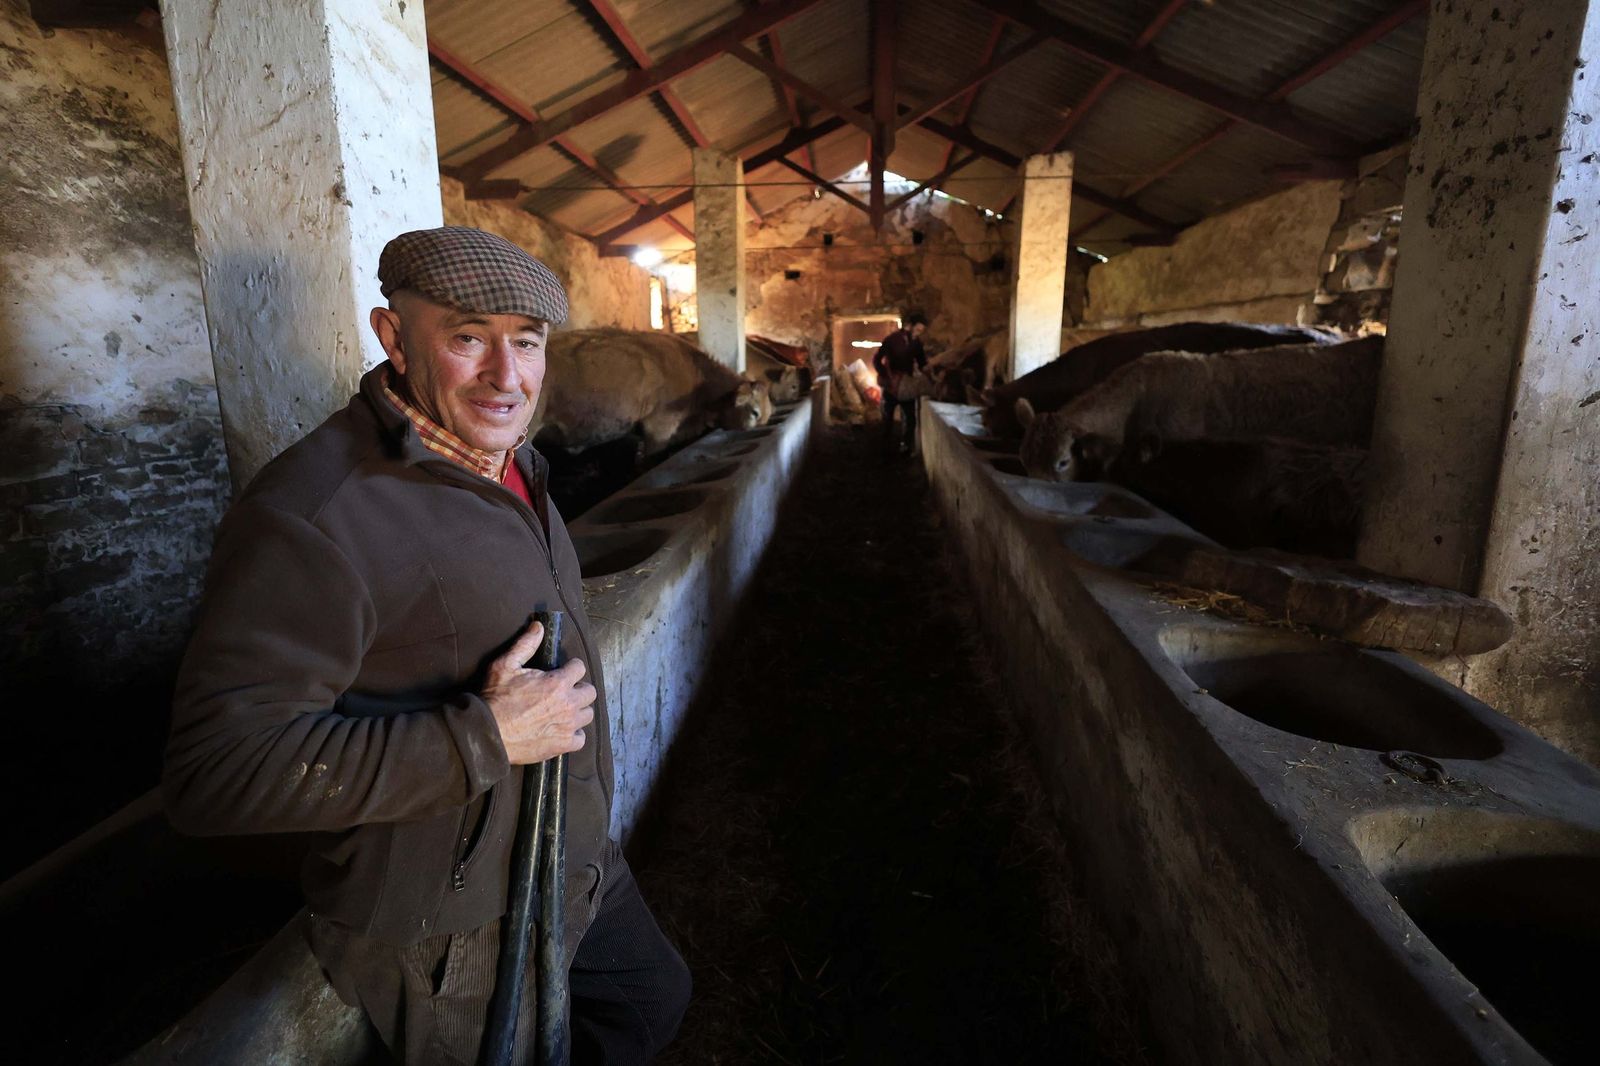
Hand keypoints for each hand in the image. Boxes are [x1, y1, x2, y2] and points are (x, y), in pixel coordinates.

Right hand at [480, 621, 595, 764]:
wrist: (487, 733)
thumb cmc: (495, 698)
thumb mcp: (506, 665)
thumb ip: (526, 644)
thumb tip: (539, 626)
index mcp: (558, 683)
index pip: (580, 668)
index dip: (571, 667)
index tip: (563, 671)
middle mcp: (568, 704)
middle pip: (590, 692)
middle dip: (579, 688)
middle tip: (564, 691)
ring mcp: (568, 726)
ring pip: (587, 715)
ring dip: (578, 710)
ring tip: (563, 710)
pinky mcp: (563, 745)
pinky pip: (580, 738)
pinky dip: (574, 734)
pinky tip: (562, 729)